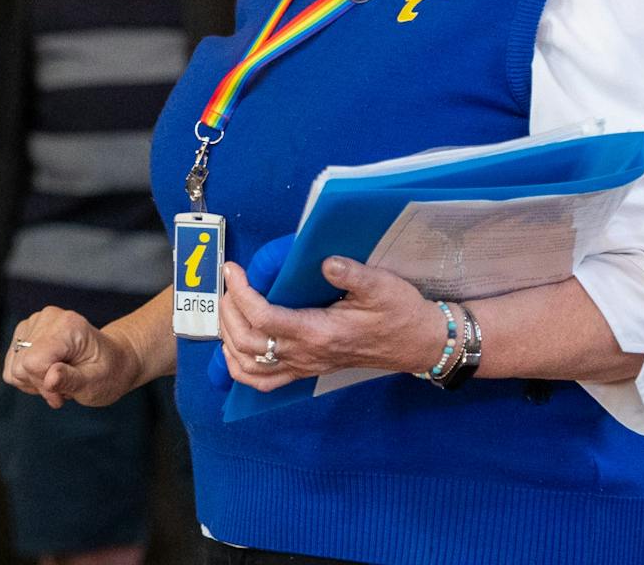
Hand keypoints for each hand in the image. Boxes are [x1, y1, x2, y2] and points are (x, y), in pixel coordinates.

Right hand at [2, 307, 143, 409]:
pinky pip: (11, 364)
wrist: (112, 361)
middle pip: (21, 366)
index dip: (44, 385)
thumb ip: (71, 380)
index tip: (63, 394)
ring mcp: (34, 322)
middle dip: (40, 385)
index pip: (33, 361)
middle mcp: (48, 318)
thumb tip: (49, 378)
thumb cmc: (107, 373)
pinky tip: (48, 373)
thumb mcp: (96, 383)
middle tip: (64, 389)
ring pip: (13, 366)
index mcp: (68, 326)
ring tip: (59, 379)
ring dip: (34, 382)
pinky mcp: (26, 331)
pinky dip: (28, 376)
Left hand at [218, 256, 445, 392]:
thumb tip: (326, 262)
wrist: (416, 343)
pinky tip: (234, 347)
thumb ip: (352, 274)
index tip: (233, 269)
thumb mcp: (381, 286)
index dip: (241, 294)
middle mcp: (307, 354)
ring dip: (229, 337)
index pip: (265, 318)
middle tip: (228, 282)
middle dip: (229, 311)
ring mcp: (305, 366)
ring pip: (250, 366)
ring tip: (227, 307)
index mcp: (320, 332)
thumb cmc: (399, 313)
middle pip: (249, 342)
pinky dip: (240, 368)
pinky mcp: (307, 370)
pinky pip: (264, 382)